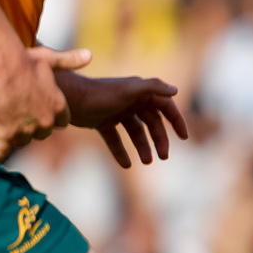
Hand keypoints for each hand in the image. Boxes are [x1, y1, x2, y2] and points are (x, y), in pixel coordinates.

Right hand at [0, 46, 88, 162]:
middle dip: (34, 127)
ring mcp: (26, 129)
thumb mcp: (51, 60)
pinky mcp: (7, 133)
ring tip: (7, 126)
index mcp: (58, 107)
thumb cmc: (26, 61)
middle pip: (43, 133)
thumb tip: (89, 55)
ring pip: (24, 140)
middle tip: (22, 117)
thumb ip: (70, 61)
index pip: (61, 122)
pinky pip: (4, 150)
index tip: (42, 112)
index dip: (52, 118)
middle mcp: (46, 122)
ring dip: (16, 135)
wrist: (3, 67)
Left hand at [55, 68, 189, 167]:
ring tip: (145, 162)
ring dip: (143, 147)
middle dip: (159, 140)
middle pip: (152, 123)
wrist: (69, 98)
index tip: (184, 137)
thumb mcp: (129, 89)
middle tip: (163, 157)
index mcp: (141, 93)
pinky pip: (115, 139)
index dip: (176, 121)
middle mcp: (131, 102)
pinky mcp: (102, 122)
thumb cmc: (101, 93)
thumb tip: (176, 90)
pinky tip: (126, 165)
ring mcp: (117, 113)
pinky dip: (120, 151)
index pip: (166, 107)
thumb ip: (153, 87)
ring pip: (136, 132)